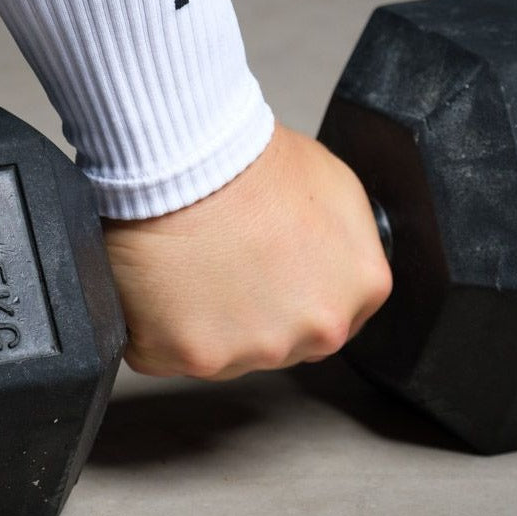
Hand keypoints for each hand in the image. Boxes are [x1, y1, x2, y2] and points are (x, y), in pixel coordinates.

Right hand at [103, 124, 391, 379]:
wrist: (186, 159)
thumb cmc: (250, 161)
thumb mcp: (334, 185)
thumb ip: (345, 242)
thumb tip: (330, 262)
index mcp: (359, 286)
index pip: (333, 314)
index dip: (295, 293)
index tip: (268, 273)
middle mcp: (316, 328)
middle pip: (282, 342)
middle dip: (253, 314)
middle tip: (224, 264)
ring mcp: (256, 348)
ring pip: (226, 354)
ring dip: (205, 324)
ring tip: (188, 267)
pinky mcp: (195, 356)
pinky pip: (170, 354)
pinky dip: (157, 328)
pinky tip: (159, 285)